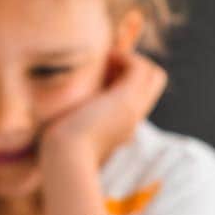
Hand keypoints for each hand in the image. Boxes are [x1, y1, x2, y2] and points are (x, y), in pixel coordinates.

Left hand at [40, 51, 167, 165]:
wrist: (65, 157)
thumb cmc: (60, 147)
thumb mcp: (69, 127)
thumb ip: (74, 115)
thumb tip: (61, 103)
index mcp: (122, 123)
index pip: (142, 92)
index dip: (126, 76)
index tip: (101, 75)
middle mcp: (133, 116)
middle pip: (154, 80)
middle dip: (132, 65)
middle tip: (104, 66)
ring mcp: (133, 109)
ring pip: (153, 73)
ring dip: (128, 59)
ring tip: (103, 62)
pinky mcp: (127, 101)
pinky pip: (140, 67)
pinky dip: (124, 57)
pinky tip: (102, 61)